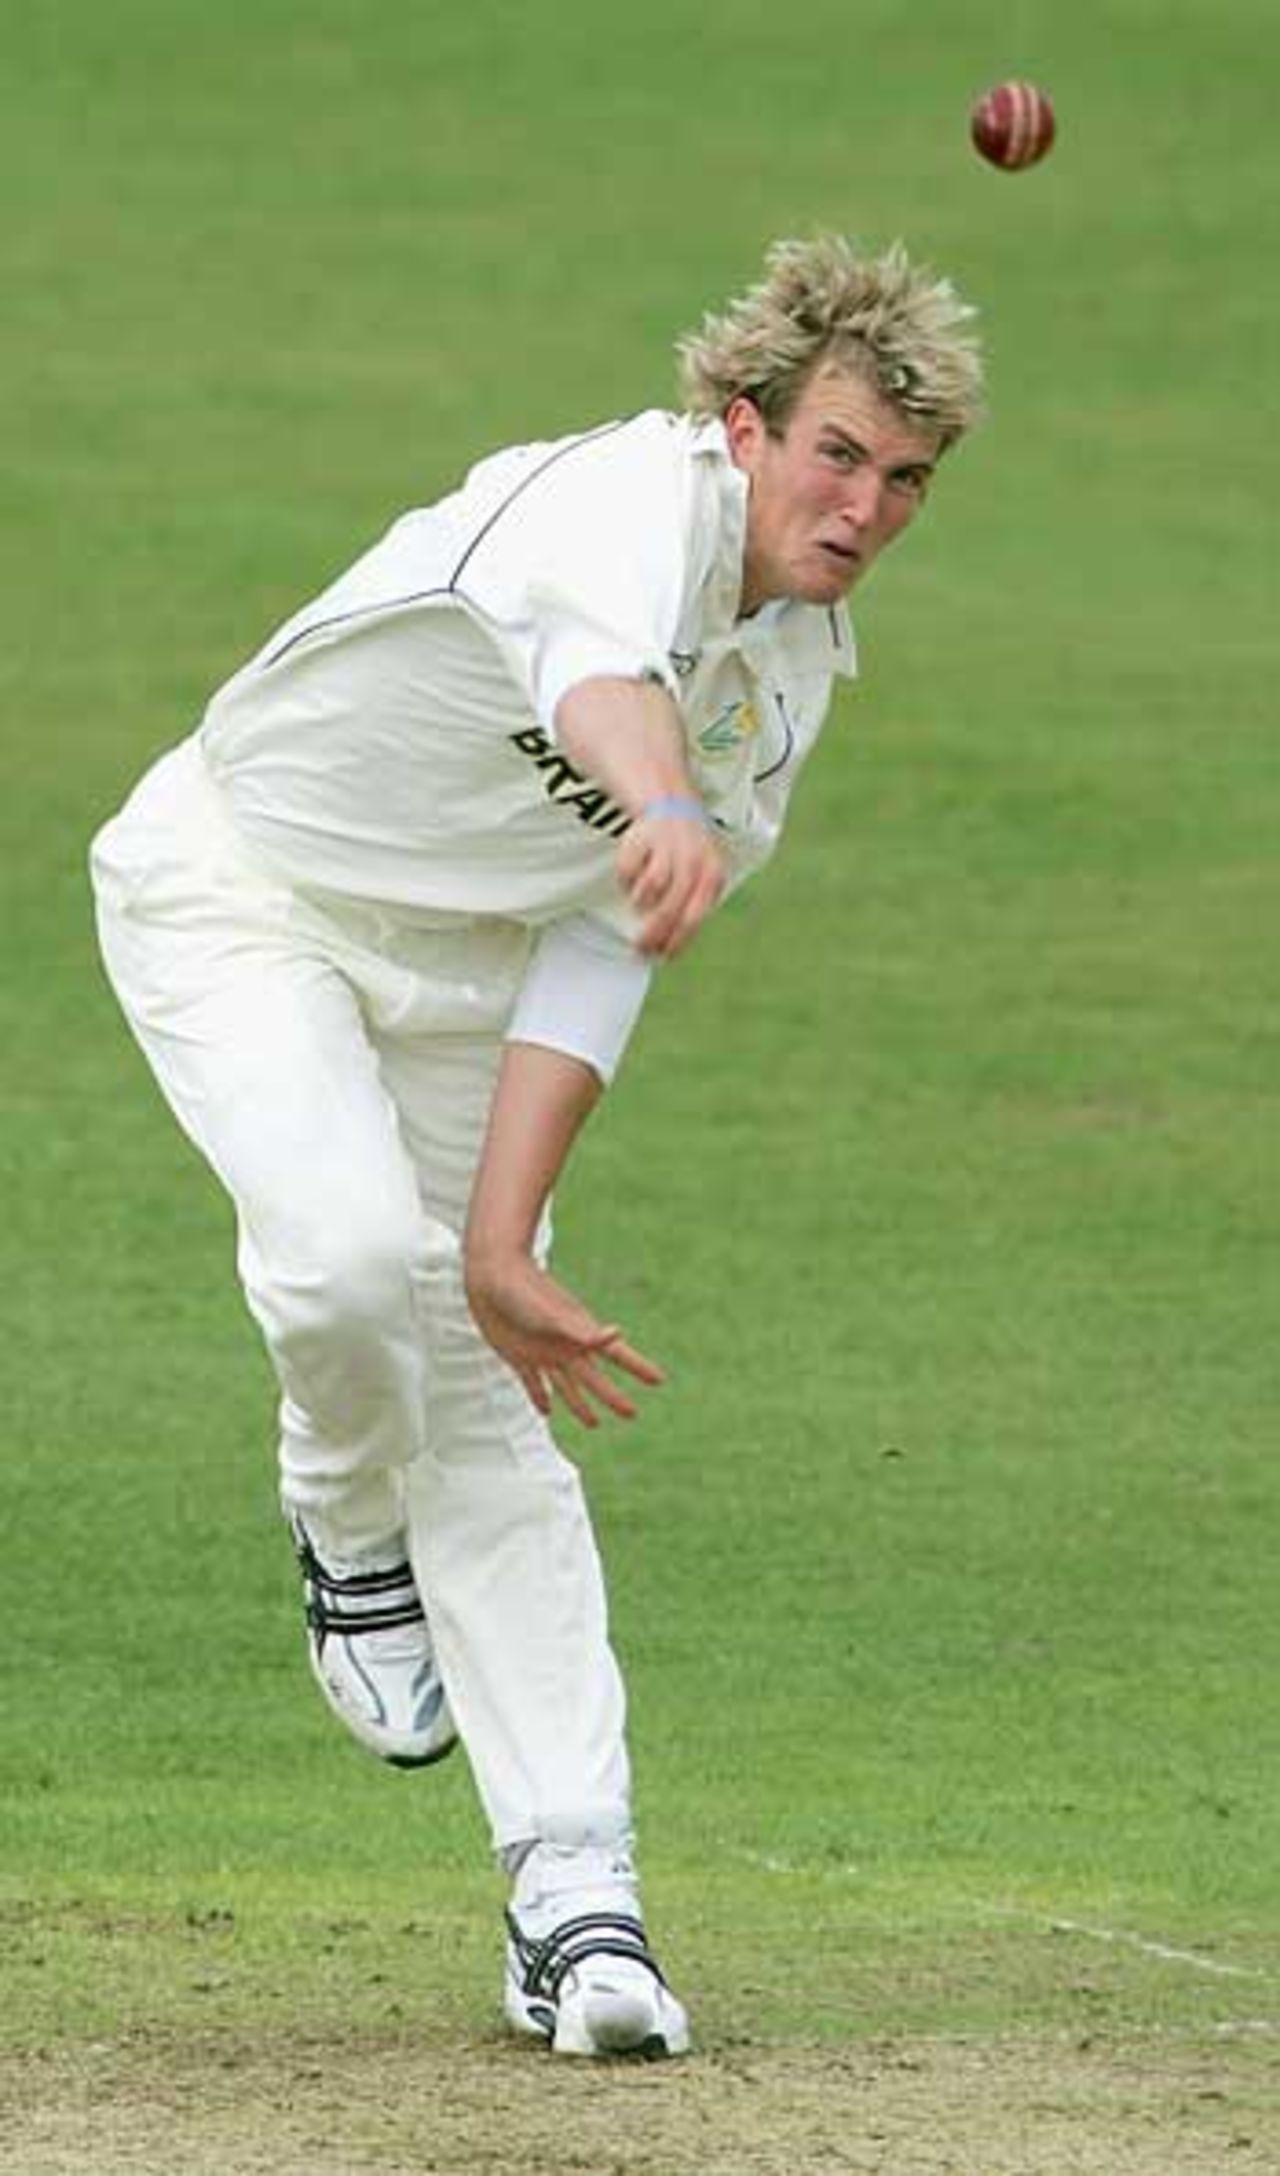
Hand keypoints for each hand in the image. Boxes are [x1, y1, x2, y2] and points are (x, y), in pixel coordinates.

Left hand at [464, 1249, 664, 1425]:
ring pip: (567, 1387)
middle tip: (632, 1414)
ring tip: (594, 1424)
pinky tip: (547, 1412)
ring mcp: (542, 1353)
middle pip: (594, 1379)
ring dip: (580, 1405)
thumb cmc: (526, 1291)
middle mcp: (566, 1347)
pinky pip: (533, 1384)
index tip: (660, 1380)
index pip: (616, 1356)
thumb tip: (617, 1335)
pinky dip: (541, 1398)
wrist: (491, 1277)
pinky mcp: (519, 1357)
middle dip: (613, 1396)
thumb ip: (583, 1330)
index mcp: (580, 1334)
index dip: (638, 1367)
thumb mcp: (554, 1315)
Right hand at [616, 808, 725, 958]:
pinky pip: (630, 870)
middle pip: (670, 909)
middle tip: (640, 946)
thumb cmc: (687, 850)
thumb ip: (693, 905)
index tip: (660, 956)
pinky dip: (627, 879)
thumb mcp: (703, 876)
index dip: (675, 941)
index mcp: (712, 876)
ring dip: (641, 901)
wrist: (673, 804)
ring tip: (639, 902)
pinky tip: (631, 878)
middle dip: (653, 933)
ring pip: (650, 889)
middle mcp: (693, 862)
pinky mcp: (645, 836)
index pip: (693, 919)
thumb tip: (673, 944)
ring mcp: (669, 848)